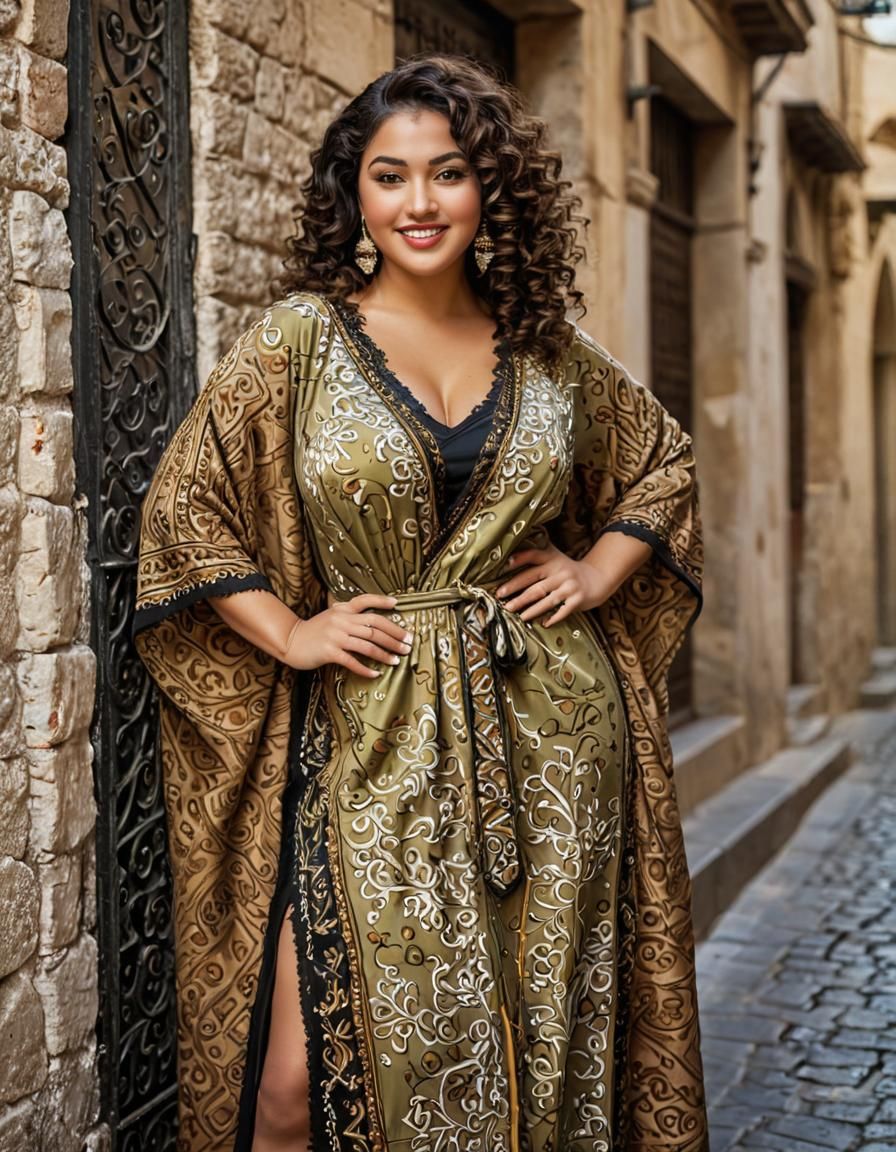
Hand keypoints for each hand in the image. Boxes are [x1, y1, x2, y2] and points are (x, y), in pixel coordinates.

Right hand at [284, 593, 412, 677]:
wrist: (291, 641)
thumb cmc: (314, 631)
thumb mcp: (331, 616)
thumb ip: (349, 615)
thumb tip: (373, 621)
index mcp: (342, 610)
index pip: (365, 601)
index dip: (381, 601)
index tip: (397, 604)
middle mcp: (341, 620)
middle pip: (374, 626)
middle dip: (394, 635)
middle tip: (408, 644)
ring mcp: (335, 636)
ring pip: (367, 645)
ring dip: (385, 654)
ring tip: (397, 660)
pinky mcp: (329, 652)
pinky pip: (352, 661)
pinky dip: (366, 669)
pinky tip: (376, 673)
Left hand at [495, 544, 614, 625]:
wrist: (597, 578)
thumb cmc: (569, 571)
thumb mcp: (556, 558)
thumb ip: (538, 556)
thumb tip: (508, 559)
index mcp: (553, 559)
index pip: (534, 556)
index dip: (520, 559)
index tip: (505, 565)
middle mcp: (561, 572)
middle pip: (535, 582)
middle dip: (516, 590)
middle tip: (500, 597)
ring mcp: (570, 586)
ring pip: (547, 599)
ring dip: (531, 609)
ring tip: (518, 615)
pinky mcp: (578, 600)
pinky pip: (563, 611)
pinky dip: (553, 618)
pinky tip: (544, 623)